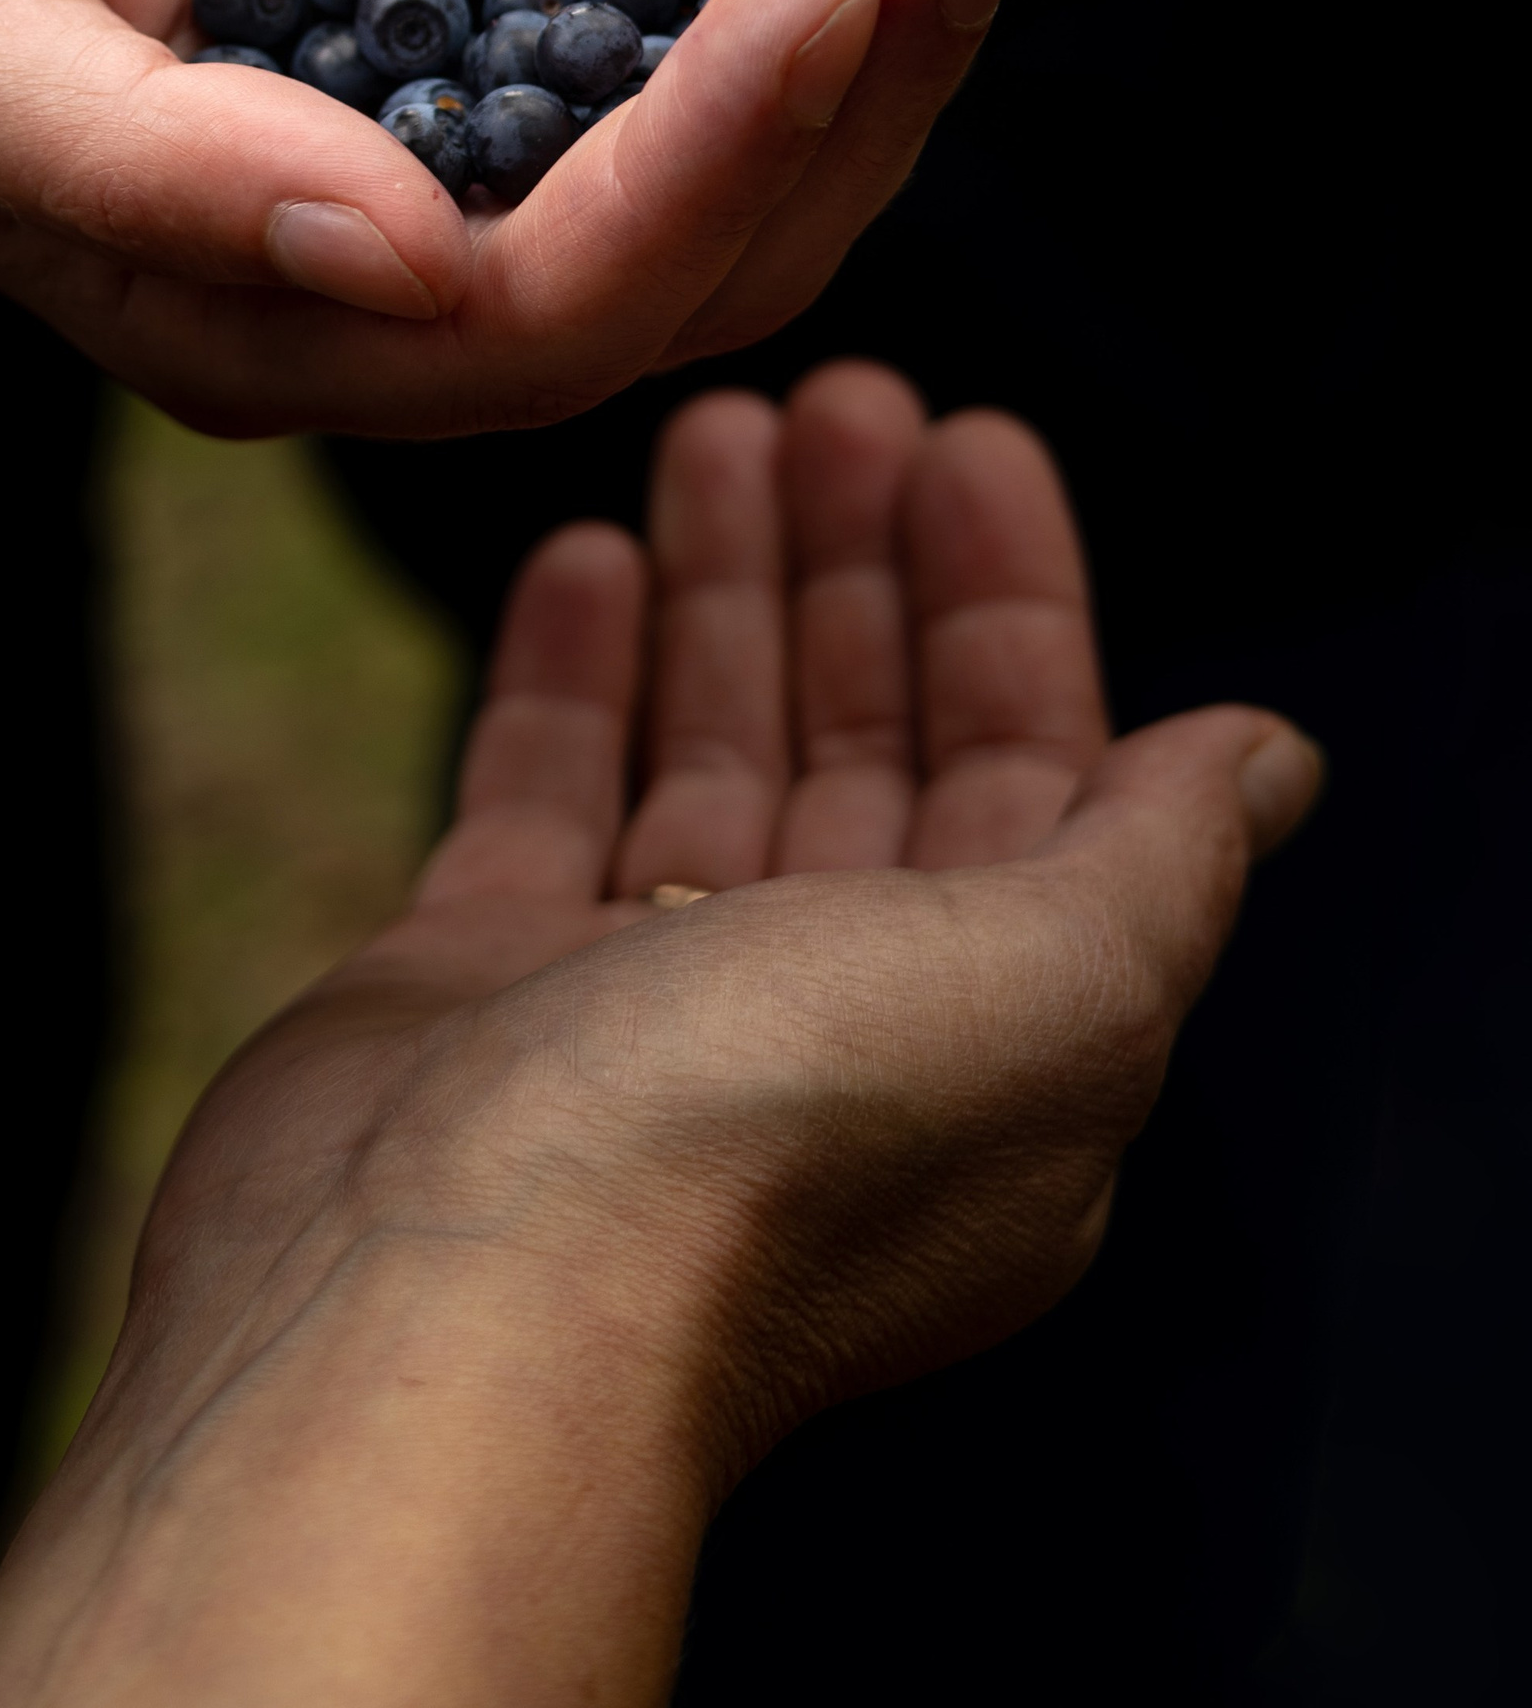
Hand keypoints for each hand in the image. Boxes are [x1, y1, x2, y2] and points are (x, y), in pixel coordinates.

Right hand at [0, 0, 1041, 434]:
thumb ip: (127, 166)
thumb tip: (401, 267)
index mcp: (247, 317)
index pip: (525, 325)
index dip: (686, 189)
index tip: (804, 0)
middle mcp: (400, 254)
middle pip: (696, 254)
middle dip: (851, 92)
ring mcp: (495, 108)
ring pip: (756, 136)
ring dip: (895, 3)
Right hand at [0, 367, 1318, 1707]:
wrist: (441, 1308)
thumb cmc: (757, 1150)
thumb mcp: (1048, 990)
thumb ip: (1159, 863)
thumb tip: (1266, 761)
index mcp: (992, 1050)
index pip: (1031, 781)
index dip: (1012, 606)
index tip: (970, 440)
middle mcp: (821, 1033)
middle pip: (865, 750)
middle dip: (863, 568)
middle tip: (834, 399)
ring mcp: (631, 1011)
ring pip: (706, 754)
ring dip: (723, 590)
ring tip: (713, 428)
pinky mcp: (470, 992)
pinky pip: (541, 794)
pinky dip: (573, 672)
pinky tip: (588, 551)